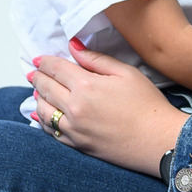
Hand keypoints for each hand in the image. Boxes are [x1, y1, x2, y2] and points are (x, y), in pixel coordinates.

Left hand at [27, 40, 188, 173]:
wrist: (158, 141)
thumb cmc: (147, 105)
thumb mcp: (126, 72)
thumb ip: (96, 59)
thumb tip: (73, 46)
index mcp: (86, 86)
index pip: (56, 69)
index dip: (45, 62)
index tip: (39, 59)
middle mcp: (74, 108)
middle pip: (46, 88)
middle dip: (38, 77)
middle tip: (33, 73)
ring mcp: (74, 129)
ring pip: (44, 110)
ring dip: (37, 98)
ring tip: (36, 91)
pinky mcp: (77, 145)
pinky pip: (51, 132)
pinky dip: (43, 121)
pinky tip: (41, 115)